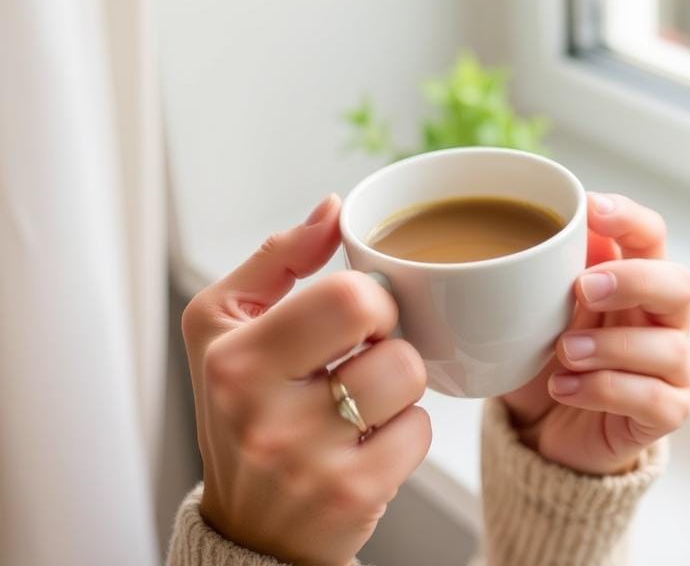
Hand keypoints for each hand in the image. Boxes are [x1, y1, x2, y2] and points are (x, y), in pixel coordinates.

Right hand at [181, 195, 430, 565]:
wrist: (248, 525)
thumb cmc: (239, 409)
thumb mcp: (225, 325)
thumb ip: (278, 258)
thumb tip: (334, 208)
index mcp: (235, 357)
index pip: (348, 296)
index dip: (370, 297)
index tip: (357, 315)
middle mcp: (264, 413)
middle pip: (390, 339)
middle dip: (389, 337)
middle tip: (364, 352)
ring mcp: (309, 460)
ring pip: (411, 382)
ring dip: (400, 386)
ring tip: (364, 398)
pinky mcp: (350, 497)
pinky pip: (420, 434)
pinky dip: (405, 432)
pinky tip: (369, 440)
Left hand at [502, 193, 689, 474]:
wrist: (544, 427)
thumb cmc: (550, 356)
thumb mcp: (544, 307)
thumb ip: (556, 267)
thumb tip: (558, 224)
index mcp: (636, 280)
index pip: (651, 236)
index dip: (629, 219)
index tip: (592, 209)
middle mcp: (664, 319)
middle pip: (679, 284)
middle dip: (633, 281)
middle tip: (582, 288)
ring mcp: (672, 367)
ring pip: (668, 347)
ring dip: (609, 346)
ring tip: (562, 352)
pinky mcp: (667, 412)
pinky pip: (653, 399)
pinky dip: (603, 390)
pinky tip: (564, 388)